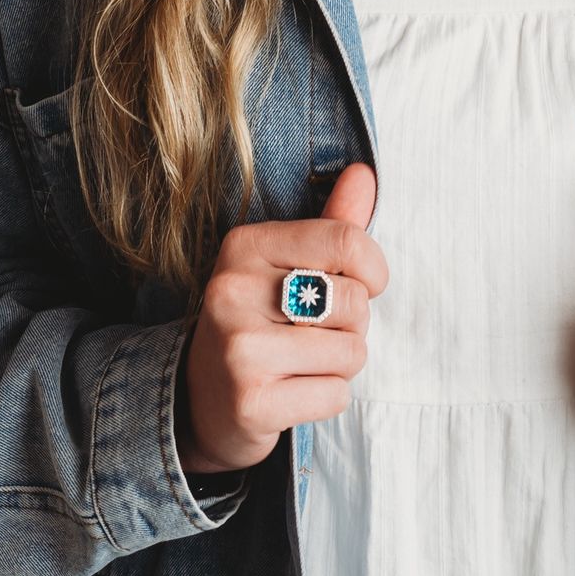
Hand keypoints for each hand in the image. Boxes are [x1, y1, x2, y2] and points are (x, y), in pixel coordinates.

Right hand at [175, 162, 387, 473]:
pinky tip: (293, 392)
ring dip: (342, 364)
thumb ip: (332, 223)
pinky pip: (336, 395)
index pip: (346, 240)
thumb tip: (365, 172)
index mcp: (245, 246)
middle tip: (315, 332)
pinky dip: (328, 397)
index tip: (363, 285)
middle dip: (353, 324)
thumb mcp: (288, 264)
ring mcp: (239, 349)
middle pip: (355, 300)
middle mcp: (234, 291)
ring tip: (303, 362)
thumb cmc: (262, 320)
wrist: (201, 401)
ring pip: (352, 352)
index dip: (373, 269)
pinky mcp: (250, 403)